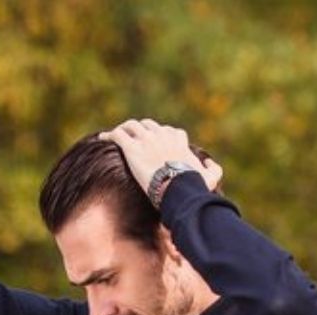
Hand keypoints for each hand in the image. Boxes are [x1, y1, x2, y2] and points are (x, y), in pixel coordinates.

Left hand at [97, 118, 223, 195]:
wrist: (178, 187)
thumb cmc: (194, 185)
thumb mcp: (210, 178)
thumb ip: (214, 169)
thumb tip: (209, 163)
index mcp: (179, 140)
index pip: (171, 131)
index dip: (163, 136)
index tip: (158, 143)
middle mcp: (162, 135)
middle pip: (149, 125)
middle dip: (141, 130)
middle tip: (133, 138)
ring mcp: (146, 140)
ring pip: (131, 126)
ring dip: (125, 129)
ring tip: (116, 136)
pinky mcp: (132, 148)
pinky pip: (117, 135)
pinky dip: (109, 135)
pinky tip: (102, 138)